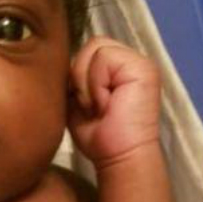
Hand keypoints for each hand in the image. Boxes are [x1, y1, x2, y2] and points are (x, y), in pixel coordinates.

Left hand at [68, 37, 161, 166]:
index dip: (77, 74)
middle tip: (90, 106)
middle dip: (80, 76)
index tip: (84, 104)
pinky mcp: (143, 67)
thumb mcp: (77, 98)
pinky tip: (105, 105)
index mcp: (118, 66)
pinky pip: (103, 57)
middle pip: (91, 44)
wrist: (117, 157)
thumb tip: (59, 58)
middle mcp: (131, 60)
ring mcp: (139, 61)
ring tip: (97, 106)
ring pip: (95, 48)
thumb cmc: (97, 135)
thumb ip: (74, 75)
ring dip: (87, 82)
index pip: (88, 49)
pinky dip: (95, 84)